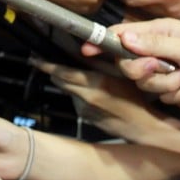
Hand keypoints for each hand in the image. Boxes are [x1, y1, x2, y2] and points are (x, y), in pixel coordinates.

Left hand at [31, 59, 179, 152]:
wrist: (145, 129)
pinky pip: (76, 101)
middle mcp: (85, 97)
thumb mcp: (121, 74)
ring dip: (69, 83)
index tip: (34, 58)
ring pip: (68, 91)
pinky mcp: (86, 118)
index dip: (45, 65)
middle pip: (59, 81)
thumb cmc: (137, 98)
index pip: (61, 72)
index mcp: (94, 83)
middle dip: (55, 71)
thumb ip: (101, 62)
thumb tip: (84, 49)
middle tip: (51, 61)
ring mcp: (84, 110)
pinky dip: (79, 95)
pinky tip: (94, 94)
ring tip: (83, 77)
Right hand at [81, 18, 179, 104]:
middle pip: (131, 65)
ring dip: (170, 85)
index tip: (88, 48)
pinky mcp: (176, 84)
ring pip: (147, 83)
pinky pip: (164, 96)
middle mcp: (159, 48)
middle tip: (162, 68)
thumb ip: (154, 44)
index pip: (123, 35)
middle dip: (147, 72)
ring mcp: (167, 67)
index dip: (105, 42)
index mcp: (159, 32)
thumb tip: (124, 38)